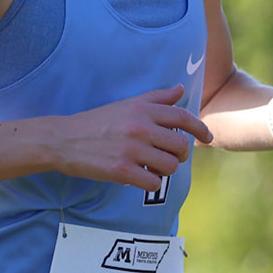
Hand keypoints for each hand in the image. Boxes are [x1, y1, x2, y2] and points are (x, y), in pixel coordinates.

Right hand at [55, 85, 212, 190]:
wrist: (65, 139)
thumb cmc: (98, 122)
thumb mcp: (128, 104)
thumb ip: (157, 98)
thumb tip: (181, 89)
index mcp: (143, 110)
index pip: (182, 118)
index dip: (200, 128)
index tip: (208, 138)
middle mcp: (140, 128)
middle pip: (180, 146)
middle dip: (180, 155)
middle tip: (171, 157)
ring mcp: (131, 150)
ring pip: (170, 166)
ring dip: (165, 170)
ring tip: (153, 168)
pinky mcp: (121, 170)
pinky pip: (153, 182)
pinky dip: (152, 183)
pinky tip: (142, 177)